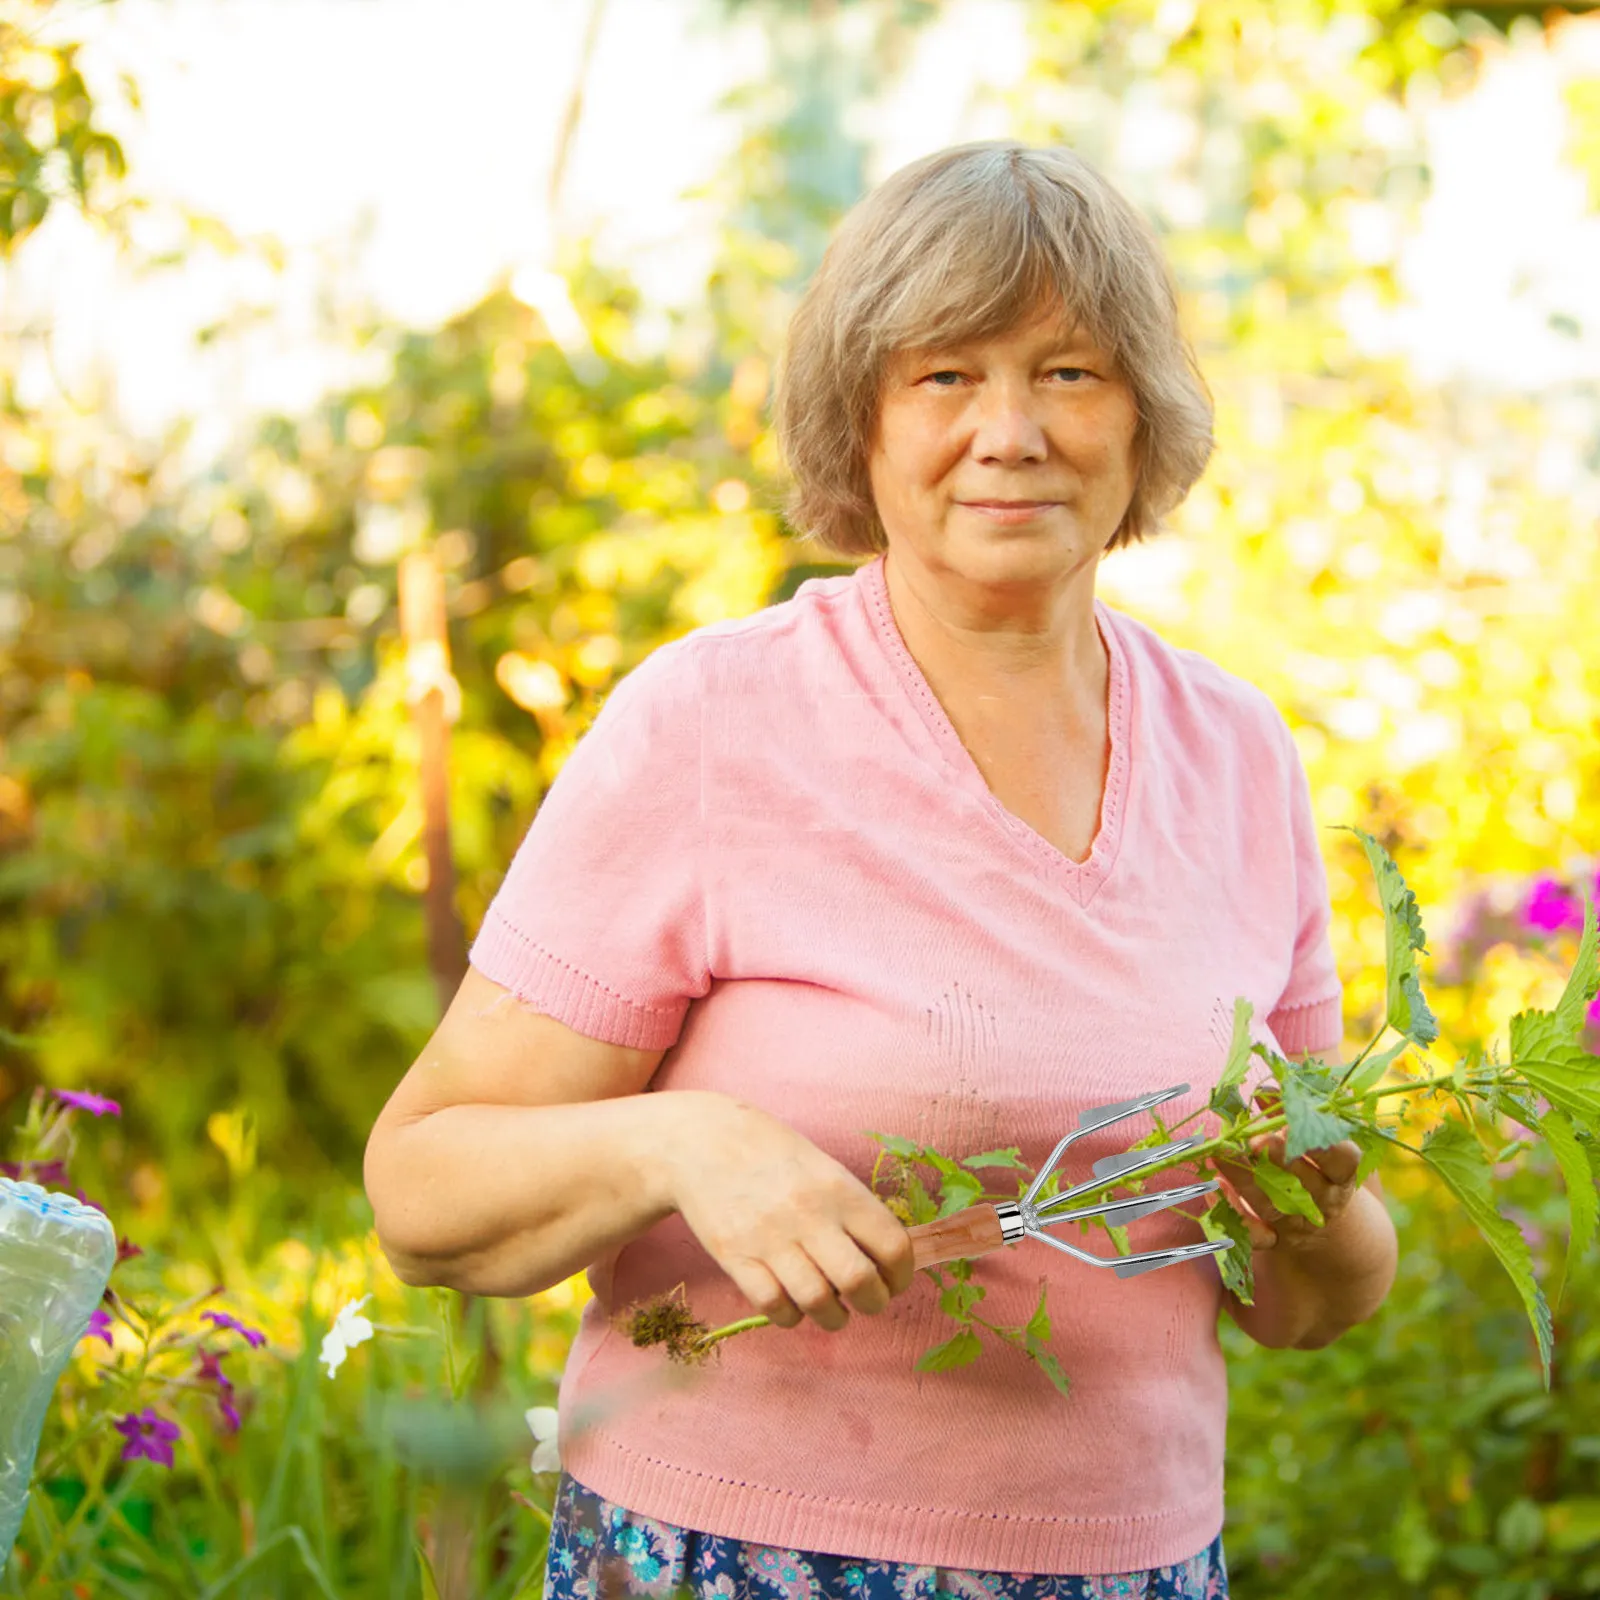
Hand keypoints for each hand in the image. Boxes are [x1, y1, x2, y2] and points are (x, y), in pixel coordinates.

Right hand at [660, 1094, 916, 1333]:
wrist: (703, 1140)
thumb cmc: (772, 1153)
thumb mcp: (823, 1167)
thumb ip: (853, 1209)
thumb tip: (885, 1258)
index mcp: (838, 1189)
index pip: (893, 1246)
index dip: (902, 1275)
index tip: (895, 1281)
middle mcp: (808, 1215)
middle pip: (859, 1282)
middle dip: (874, 1303)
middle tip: (869, 1300)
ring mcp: (769, 1238)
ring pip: (817, 1302)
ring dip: (834, 1317)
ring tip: (833, 1308)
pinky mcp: (734, 1257)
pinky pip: (773, 1306)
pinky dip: (791, 1316)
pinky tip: (793, 1303)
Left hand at [1214, 1098, 1362, 1252]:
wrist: (1329, 1228)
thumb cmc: (1318, 1169)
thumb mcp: (1315, 1142)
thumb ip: (1290, 1113)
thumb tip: (1265, 1089)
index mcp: (1341, 1173)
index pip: (1344, 1160)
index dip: (1325, 1146)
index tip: (1298, 1127)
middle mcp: (1323, 1200)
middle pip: (1302, 1181)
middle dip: (1278, 1159)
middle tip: (1256, 1140)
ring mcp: (1300, 1223)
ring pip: (1271, 1203)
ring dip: (1244, 1178)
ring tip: (1222, 1153)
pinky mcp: (1277, 1241)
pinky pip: (1256, 1235)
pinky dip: (1235, 1214)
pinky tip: (1216, 1188)